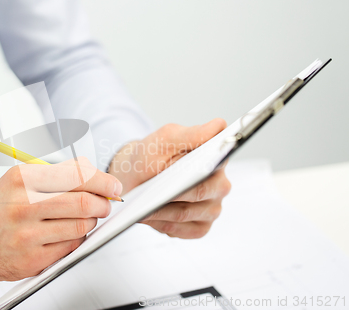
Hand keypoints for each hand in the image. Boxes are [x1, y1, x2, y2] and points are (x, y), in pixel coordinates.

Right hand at [0, 157, 121, 280]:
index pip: (77, 176)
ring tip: (80, 218)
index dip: (103, 182)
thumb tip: (94, 175)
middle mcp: (23, 206)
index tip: (113, 186)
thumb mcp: (20, 178)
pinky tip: (64, 234)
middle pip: (83, 203)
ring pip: (81, 227)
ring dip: (89, 222)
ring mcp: (26, 236)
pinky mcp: (29, 261)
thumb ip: (57, 174)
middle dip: (102, 204)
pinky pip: (70, 248)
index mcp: (23, 180)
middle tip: (104, 204)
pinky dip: (75, 240)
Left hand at [108, 119, 230, 238]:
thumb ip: (190, 134)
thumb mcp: (164, 139)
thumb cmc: (152, 156)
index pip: (218, 162)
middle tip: (152, 190)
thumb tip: (219, 126)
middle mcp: (220, 184)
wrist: (136, 176)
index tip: (190, 169)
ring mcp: (212, 207)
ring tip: (142, 203)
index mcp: (216, 158)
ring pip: (187, 213)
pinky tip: (150, 215)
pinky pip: (182, 230)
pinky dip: (163, 223)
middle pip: (201, 191)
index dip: (206, 165)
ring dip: (162, 209)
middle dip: (174, 192)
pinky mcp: (200, 227)